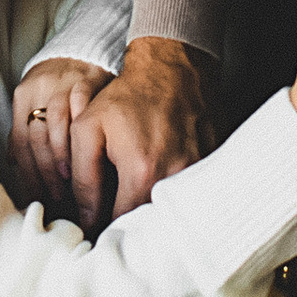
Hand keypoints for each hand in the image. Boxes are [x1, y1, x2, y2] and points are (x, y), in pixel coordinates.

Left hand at [8, 54, 107, 208]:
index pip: (21, 141)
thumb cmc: (57, 82)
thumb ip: (24, 130)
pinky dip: (85, 133)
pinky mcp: (89, 79)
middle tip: (55, 197)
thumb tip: (12, 162)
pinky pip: (83, 108)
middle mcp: (40, 89)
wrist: (85, 47)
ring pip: (57, 124)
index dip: (27, 173)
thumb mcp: (34, 100)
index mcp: (24, 96)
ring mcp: (65, 83)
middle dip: (45, 172)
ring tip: (69, 182)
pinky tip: (90, 154)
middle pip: (37, 136)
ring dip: (62, 156)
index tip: (36, 196)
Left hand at [56, 35, 210, 228]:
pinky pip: (190, 194)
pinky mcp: (212, 165)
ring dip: (153, 211)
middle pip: (148, 222)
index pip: (120, 223)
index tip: (95, 228)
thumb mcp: (88, 129)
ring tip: (137, 200)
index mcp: (141, 172)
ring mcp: (198, 172)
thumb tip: (86, 217)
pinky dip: (175, 195)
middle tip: (114, 217)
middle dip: (129, 225)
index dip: (104, 229)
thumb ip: (83, 178)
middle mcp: (174, 177)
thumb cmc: (127, 96)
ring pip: (170, 209)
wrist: (173, 68)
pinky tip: (162, 181)